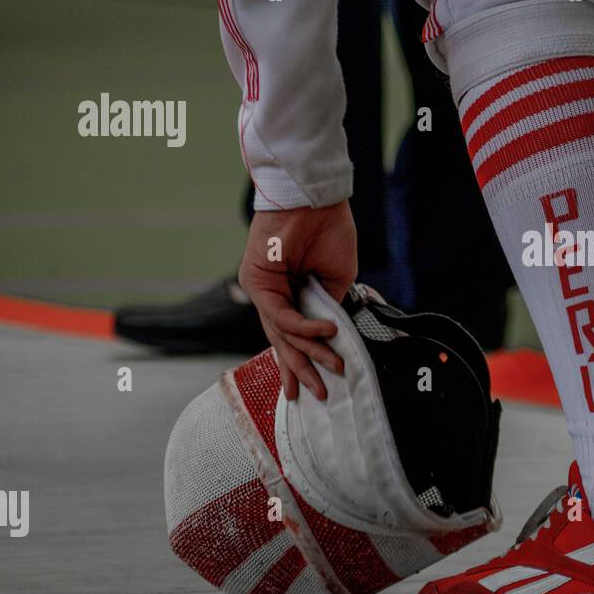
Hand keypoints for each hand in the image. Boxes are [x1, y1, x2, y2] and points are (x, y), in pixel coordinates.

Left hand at [238, 201, 357, 401]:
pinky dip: (305, 326)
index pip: (291, 336)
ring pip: (281, 334)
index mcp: (289, 294)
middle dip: (303, 370)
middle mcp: (271, 295)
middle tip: (320, 393)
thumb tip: (332, 337)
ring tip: (333, 367)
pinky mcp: (256, 282)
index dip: (304, 362)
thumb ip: (330, 308)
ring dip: (309, 352)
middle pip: (283, 342)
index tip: (317, 385)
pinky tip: (327, 330)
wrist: (316, 200)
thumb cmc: (328, 230)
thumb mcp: (337, 279)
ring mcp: (261, 290)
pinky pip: (281, 315)